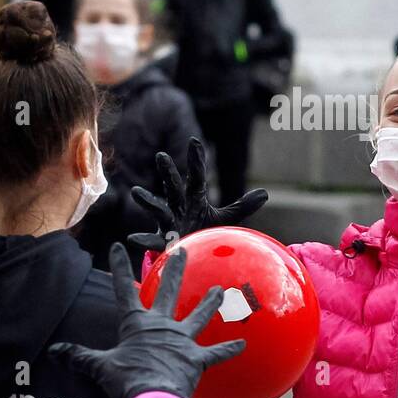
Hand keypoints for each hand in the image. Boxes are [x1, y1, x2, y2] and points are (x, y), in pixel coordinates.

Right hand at [49, 242, 243, 397]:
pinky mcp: (196, 358)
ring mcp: (182, 340)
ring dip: (209, 303)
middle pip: (168, 291)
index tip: (116, 246)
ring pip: (198, 316)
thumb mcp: (99, 367)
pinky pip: (216, 353)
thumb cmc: (125, 380)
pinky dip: (228, 349)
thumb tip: (54, 351)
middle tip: (182, 249)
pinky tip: (243, 342)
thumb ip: (78, 356)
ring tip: (220, 291)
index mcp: (137, 324)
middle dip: (175, 269)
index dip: (120, 268)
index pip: (124, 290)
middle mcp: (162, 326)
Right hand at [128, 137, 268, 252]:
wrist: (187, 257)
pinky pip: (151, 242)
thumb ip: (241, 206)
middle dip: (168, 173)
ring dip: (147, 201)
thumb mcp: (223, 219)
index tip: (194, 141)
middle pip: (173, 188)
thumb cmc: (201, 232)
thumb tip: (265, 193)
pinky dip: (143, 241)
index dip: (196, 161)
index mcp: (193, 200)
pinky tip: (132, 239)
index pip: (196, 177)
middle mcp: (178, 208)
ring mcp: (168, 225)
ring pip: (157, 210)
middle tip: (161, 156)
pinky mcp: (162, 244)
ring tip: (136, 191)